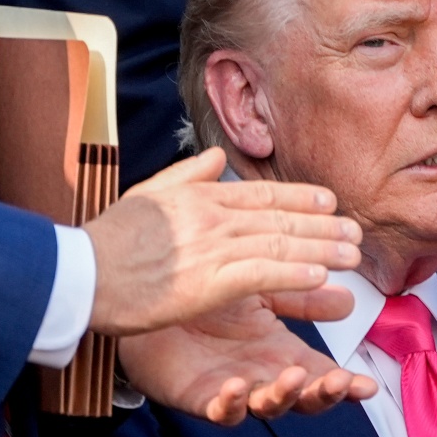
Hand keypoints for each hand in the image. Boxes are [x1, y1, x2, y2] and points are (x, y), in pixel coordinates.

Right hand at [83, 148, 362, 336]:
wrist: (81, 274)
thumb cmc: (107, 241)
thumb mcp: (146, 194)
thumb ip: (185, 174)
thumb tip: (213, 155)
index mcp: (198, 197)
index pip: (260, 194)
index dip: (299, 198)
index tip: (328, 202)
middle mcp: (210, 216)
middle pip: (279, 218)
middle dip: (322, 225)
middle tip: (355, 230)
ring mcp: (211, 247)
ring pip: (279, 244)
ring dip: (320, 249)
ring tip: (351, 254)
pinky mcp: (207, 281)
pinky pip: (262, 273)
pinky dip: (294, 273)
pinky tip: (320, 277)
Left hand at [118, 294, 377, 424]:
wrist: (149, 298)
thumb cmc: (206, 297)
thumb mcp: (262, 291)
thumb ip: (301, 296)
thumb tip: (348, 300)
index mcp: (280, 352)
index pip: (320, 372)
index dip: (344, 382)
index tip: (367, 385)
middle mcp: (261, 375)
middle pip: (301, 398)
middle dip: (322, 395)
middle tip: (338, 382)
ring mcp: (232, 388)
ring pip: (265, 406)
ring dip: (282, 396)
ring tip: (293, 377)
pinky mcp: (198, 396)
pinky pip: (216, 409)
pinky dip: (229, 403)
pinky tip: (235, 386)